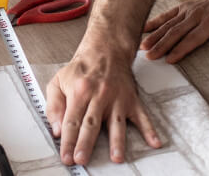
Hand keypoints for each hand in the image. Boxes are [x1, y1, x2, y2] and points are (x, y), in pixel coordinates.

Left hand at [45, 42, 161, 164]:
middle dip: (86, 144)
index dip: (68, 141)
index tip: (67, 157)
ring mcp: (117, 99)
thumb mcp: (58, 82)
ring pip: (116, 124)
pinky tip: (154, 143)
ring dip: (117, 142)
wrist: (106, 50)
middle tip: (82, 159)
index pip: (71, 121)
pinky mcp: (131, 100)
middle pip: (91, 124)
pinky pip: (142, 117)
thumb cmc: (81, 69)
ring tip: (117, 158)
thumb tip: (56, 130)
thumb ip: (54, 106)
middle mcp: (99, 96)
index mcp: (79, 92)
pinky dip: (150, 130)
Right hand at [139, 0, 208, 62]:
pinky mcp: (183, 7)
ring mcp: (188, 9)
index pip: (194, 38)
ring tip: (143, 46)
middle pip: (177, 32)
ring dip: (155, 35)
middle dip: (162, 45)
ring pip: (169, 24)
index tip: (170, 59)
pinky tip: (143, 29)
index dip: (181, 49)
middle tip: (150, 57)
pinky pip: (167, 15)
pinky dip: (155, 21)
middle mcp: (197, 14)